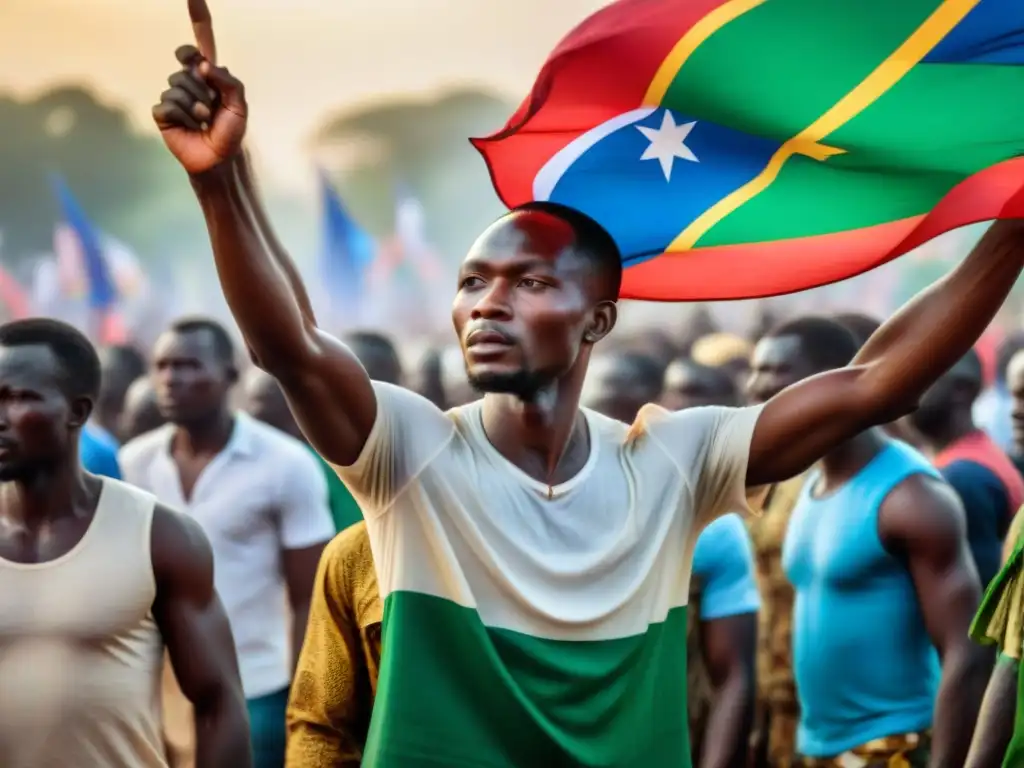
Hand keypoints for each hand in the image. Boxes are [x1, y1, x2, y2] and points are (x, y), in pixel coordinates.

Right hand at [153, 0, 245, 174]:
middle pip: (188, 66)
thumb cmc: (230, 133)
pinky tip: (190, 127)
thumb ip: (228, 80)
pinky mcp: (163, 113)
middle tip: (212, 109)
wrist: (218, 160)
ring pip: (178, 86)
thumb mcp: (239, 105)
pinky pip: (168, 104)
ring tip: (204, 122)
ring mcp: (174, 94)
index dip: (198, 17)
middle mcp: (190, 80)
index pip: (202, 40)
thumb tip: (203, 65)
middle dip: (203, 87)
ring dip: (196, 107)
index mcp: (209, 75)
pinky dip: (183, 117)